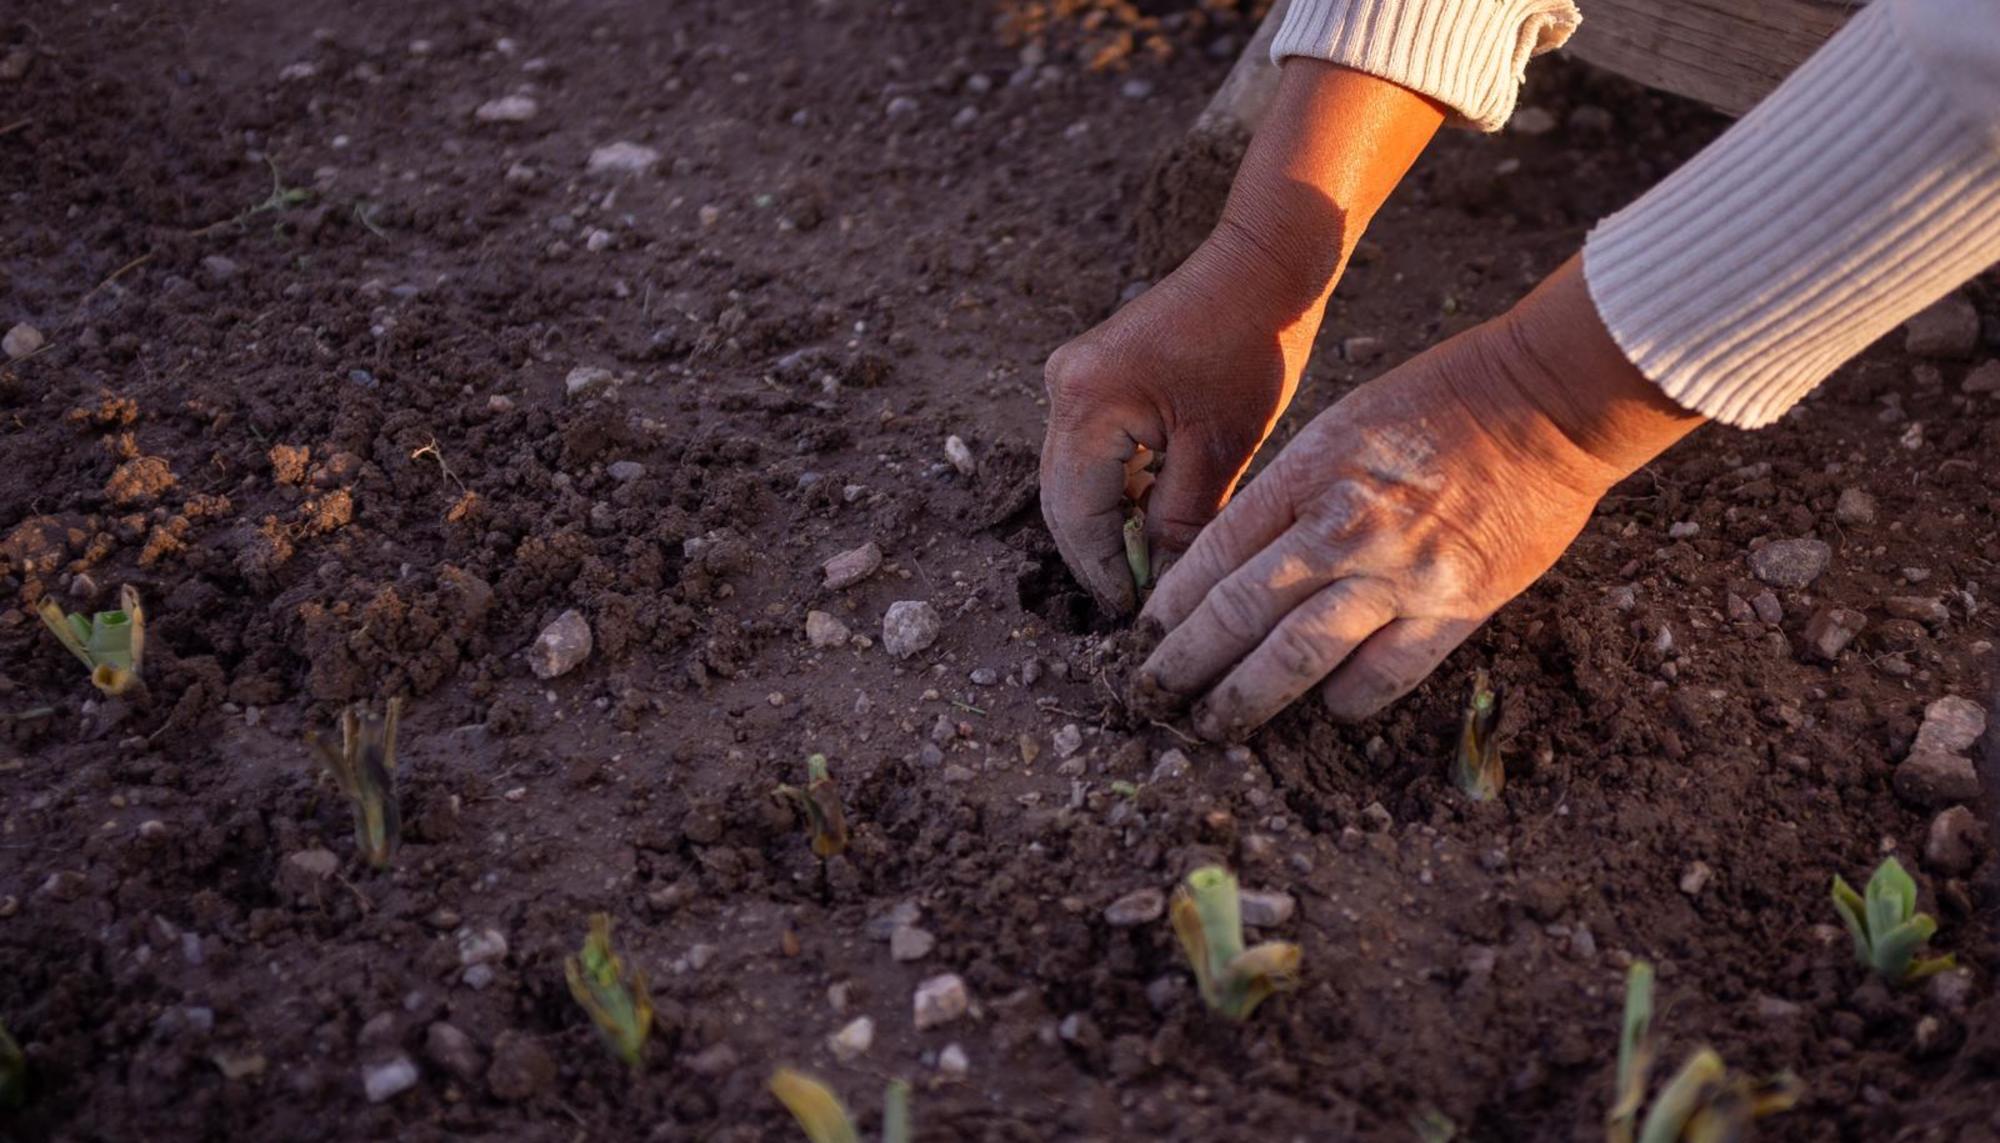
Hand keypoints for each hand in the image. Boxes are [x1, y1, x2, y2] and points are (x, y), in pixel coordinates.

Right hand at [1040, 62, 1444, 613]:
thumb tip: (1162, 590)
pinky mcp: (1092, 376)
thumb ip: (1180, 523)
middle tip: (1138, 605)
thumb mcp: (1220, 451)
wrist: (1262, 267)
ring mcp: (1072, 378)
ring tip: (1151, 571)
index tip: (1133, 616)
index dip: (1103, 573)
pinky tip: (1154, 520)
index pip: (1076, 515)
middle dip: (1099, 556)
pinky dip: (1119, 490)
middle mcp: (1062, 387)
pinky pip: (1092, 452)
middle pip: (1063, 500)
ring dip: (1109, 526)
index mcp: (1087, 403)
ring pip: (1076, 480)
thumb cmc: (1251, 349)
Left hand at [1136, 257, 1705, 737]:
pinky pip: (1385, 676)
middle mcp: (1343, 530)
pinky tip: (1324, 711)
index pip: (1212, 556)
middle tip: (1153, 699)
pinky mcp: (1457, 607)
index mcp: (1306, 477)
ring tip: (1213, 726)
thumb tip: (1232, 563)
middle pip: (1238, 614)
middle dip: (1185, 665)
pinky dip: (1346, 701)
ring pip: (1297, 657)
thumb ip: (1288, 495)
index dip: (1169, 607)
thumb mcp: (1338, 427)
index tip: (1144, 639)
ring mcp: (1401, 574)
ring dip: (1245, 699)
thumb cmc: (1437, 403)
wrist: (1548, 402)